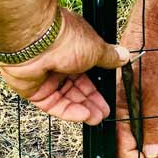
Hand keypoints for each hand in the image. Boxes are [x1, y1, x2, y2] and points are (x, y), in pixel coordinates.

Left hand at [0, 8, 129, 125]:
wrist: (35, 43)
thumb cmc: (65, 39)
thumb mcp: (96, 49)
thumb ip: (109, 57)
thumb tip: (124, 55)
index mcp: (73, 49)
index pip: (87, 73)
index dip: (98, 86)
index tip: (109, 97)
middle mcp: (58, 62)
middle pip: (77, 88)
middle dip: (92, 101)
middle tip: (104, 113)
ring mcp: (45, 77)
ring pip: (66, 98)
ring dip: (83, 108)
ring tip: (97, 118)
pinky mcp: (34, 91)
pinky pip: (53, 105)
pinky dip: (69, 111)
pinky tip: (83, 115)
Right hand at [115, 29, 157, 157]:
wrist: (156, 30)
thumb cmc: (156, 60)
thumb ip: (153, 128)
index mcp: (117, 111)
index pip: (123, 149)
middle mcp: (119, 112)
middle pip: (123, 152)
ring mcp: (127, 109)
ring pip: (132, 144)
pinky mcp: (137, 104)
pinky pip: (138, 132)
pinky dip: (148, 148)